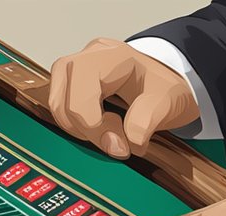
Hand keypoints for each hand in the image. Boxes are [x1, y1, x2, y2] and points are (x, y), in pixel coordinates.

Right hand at [49, 38, 200, 158]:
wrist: (165, 81)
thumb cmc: (164, 87)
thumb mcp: (169, 102)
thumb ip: (149, 119)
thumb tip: (130, 141)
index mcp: (111, 57)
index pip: (82, 98)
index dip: (96, 129)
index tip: (122, 148)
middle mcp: (87, 57)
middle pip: (62, 102)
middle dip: (86, 130)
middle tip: (115, 141)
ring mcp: (74, 68)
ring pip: (56, 106)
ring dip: (79, 129)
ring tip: (108, 131)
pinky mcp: (69, 81)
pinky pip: (59, 107)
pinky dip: (76, 125)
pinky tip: (98, 126)